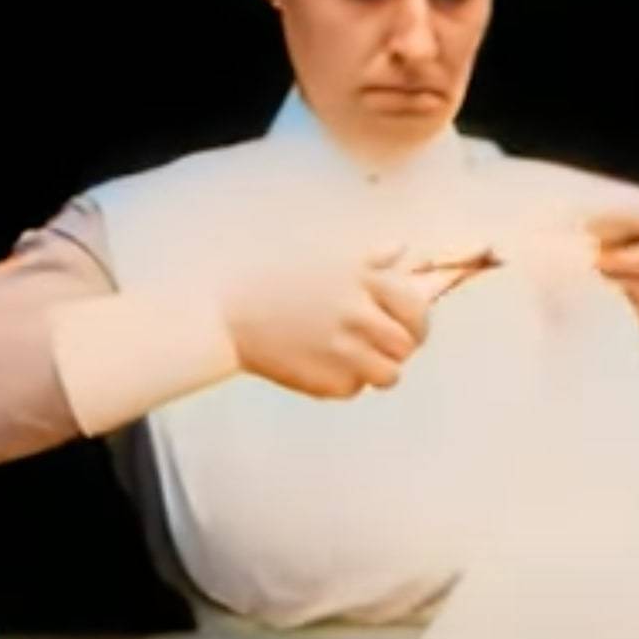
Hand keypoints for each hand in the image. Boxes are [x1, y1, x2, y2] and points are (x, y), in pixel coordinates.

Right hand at [219, 246, 442, 398]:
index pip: (415, 308)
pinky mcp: (325, 382)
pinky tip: (320, 366)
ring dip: (377, 370)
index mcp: (361, 280)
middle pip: (406, 345)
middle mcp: (357, 314)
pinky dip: (344, 382)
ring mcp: (342, 351)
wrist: (223, 312)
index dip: (416, 321)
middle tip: (382, 347)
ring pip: (388, 375)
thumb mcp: (323, 257)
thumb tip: (401, 249)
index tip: (407, 325)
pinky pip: (354, 389)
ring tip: (355, 361)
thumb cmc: (274, 279)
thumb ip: (369, 258)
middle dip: (399, 348)